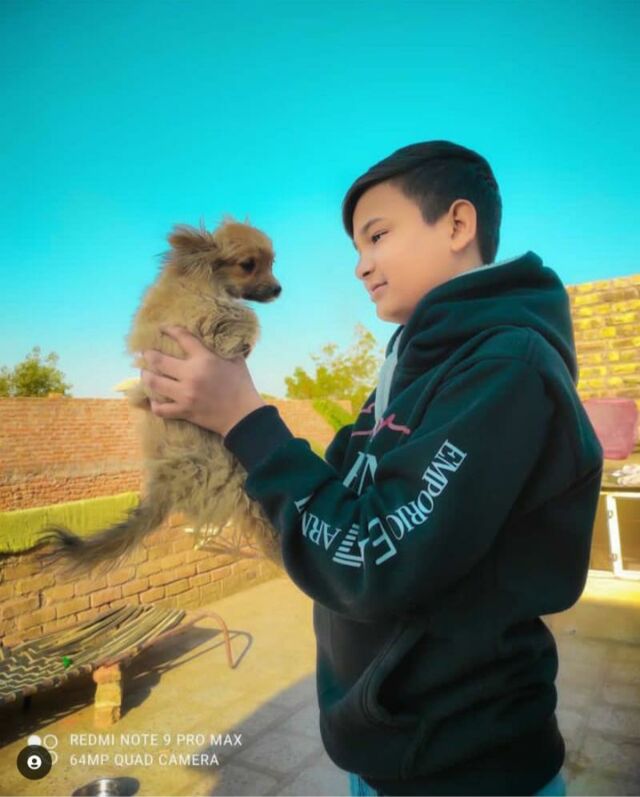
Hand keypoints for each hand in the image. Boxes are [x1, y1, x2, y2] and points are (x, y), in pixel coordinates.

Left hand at [140, 325, 265, 435]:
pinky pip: (161, 409)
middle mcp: (191, 375)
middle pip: (159, 360)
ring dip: (146, 377)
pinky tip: (154, 401)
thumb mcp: (236, 360)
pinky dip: (155, 405)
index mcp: (205, 359)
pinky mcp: (184, 411)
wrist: (243, 415)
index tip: (162, 328)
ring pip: (154, 384)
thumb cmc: (242, 385)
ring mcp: (185, 395)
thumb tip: (215, 335)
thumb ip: (223, 347)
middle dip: (148, 354)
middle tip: (145, 353)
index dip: (170, 330)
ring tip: (145, 374)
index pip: (182, 338)